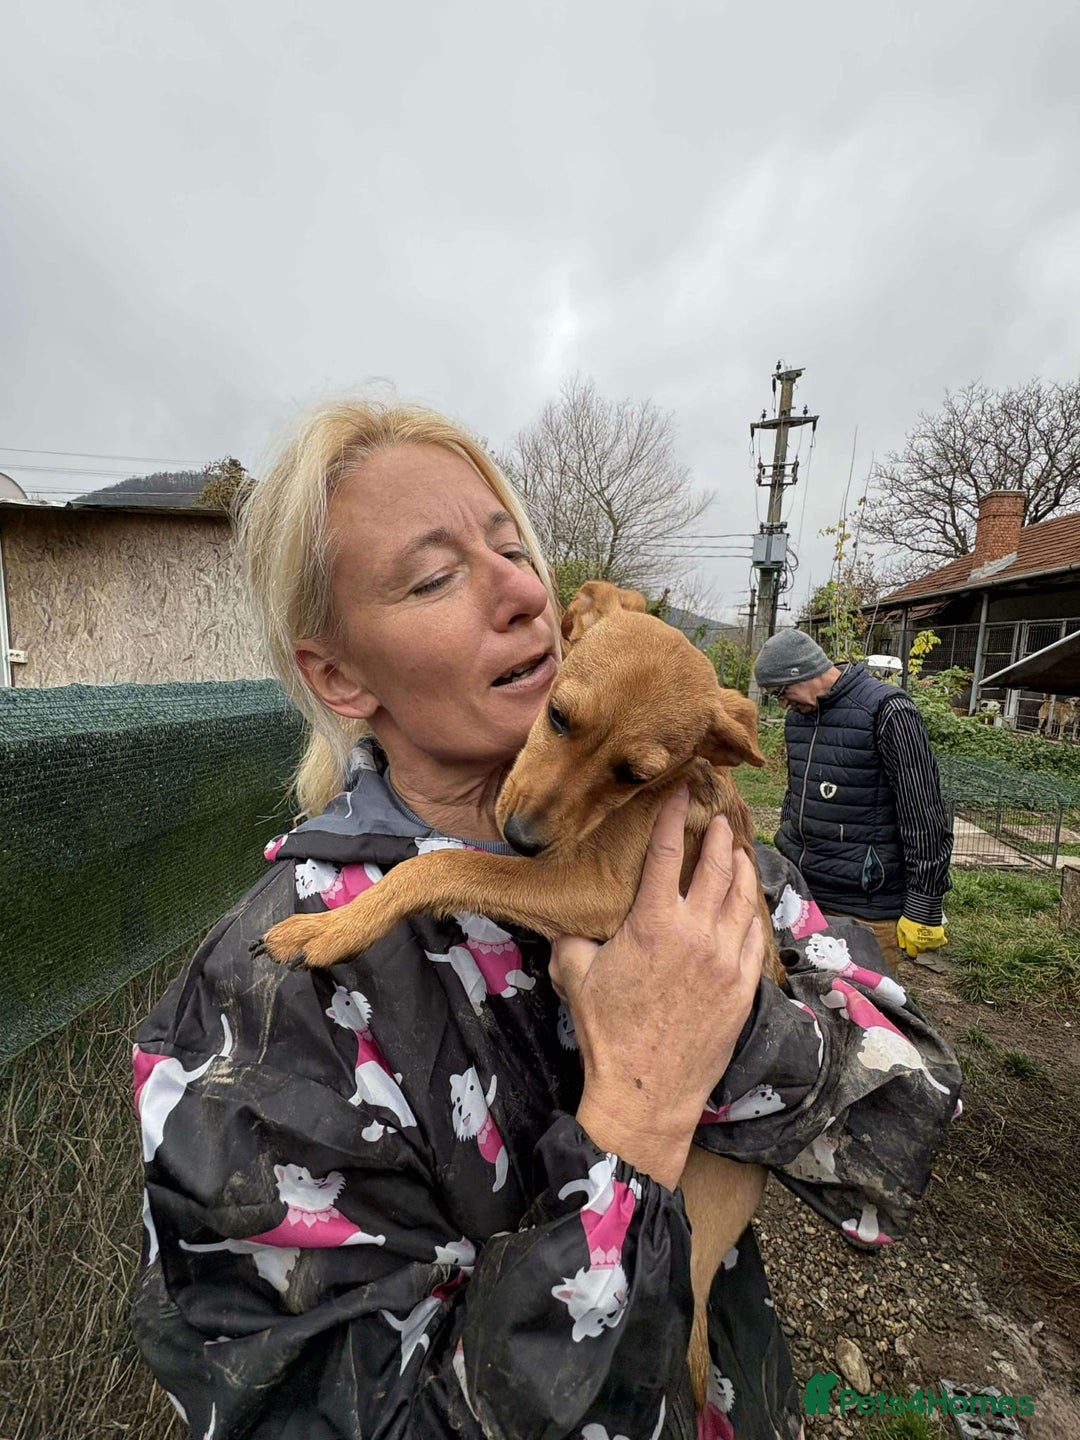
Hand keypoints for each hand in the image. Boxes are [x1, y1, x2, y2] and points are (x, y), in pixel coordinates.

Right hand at [551, 790, 763, 1189]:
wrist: (647, 1090)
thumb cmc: (606, 1032)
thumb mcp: (576, 974)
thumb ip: (575, 937)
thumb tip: (573, 923)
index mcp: (653, 922)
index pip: (666, 852)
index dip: (673, 817)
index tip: (680, 793)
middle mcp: (696, 932)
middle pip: (716, 868)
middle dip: (718, 837)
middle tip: (720, 819)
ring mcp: (725, 959)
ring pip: (742, 899)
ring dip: (742, 869)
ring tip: (740, 852)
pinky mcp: (742, 986)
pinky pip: (753, 936)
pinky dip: (752, 911)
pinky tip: (750, 904)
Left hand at [896, 916, 946, 957]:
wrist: (924, 909)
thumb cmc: (911, 916)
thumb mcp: (901, 926)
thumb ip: (901, 938)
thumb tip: (902, 947)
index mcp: (911, 941)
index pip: (912, 953)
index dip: (912, 951)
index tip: (913, 948)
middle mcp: (921, 944)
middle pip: (922, 950)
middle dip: (921, 946)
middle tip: (921, 938)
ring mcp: (931, 942)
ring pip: (931, 948)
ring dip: (930, 943)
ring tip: (929, 936)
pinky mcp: (940, 938)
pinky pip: (942, 942)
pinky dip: (940, 939)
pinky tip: (937, 934)